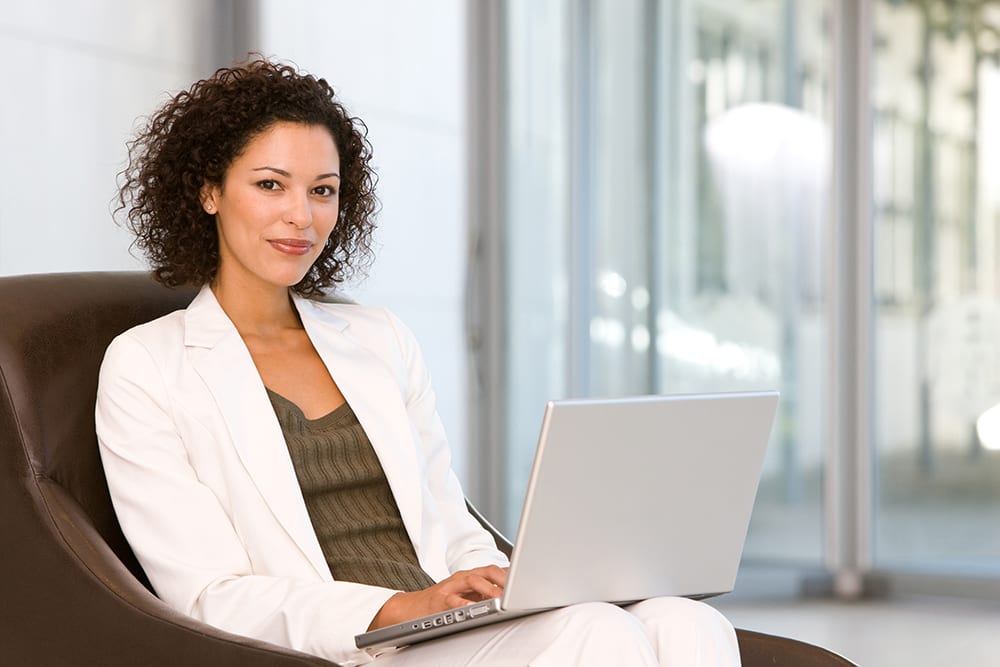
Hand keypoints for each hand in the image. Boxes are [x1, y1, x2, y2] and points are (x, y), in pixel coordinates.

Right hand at [367, 565, 507, 629]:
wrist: (412, 608)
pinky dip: (464, 604)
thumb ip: (486, 592)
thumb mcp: (467, 595)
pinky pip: (453, 601)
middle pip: (486, 571)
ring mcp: (450, 587)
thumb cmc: (443, 601)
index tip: (527, 578)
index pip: (495, 569)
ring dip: (487, 589)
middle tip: (517, 588)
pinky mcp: (439, 600)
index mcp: (471, 576)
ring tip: (499, 598)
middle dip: (503, 578)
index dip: (511, 574)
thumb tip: (510, 594)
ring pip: (472, 581)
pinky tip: (473, 609)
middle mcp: (462, 578)